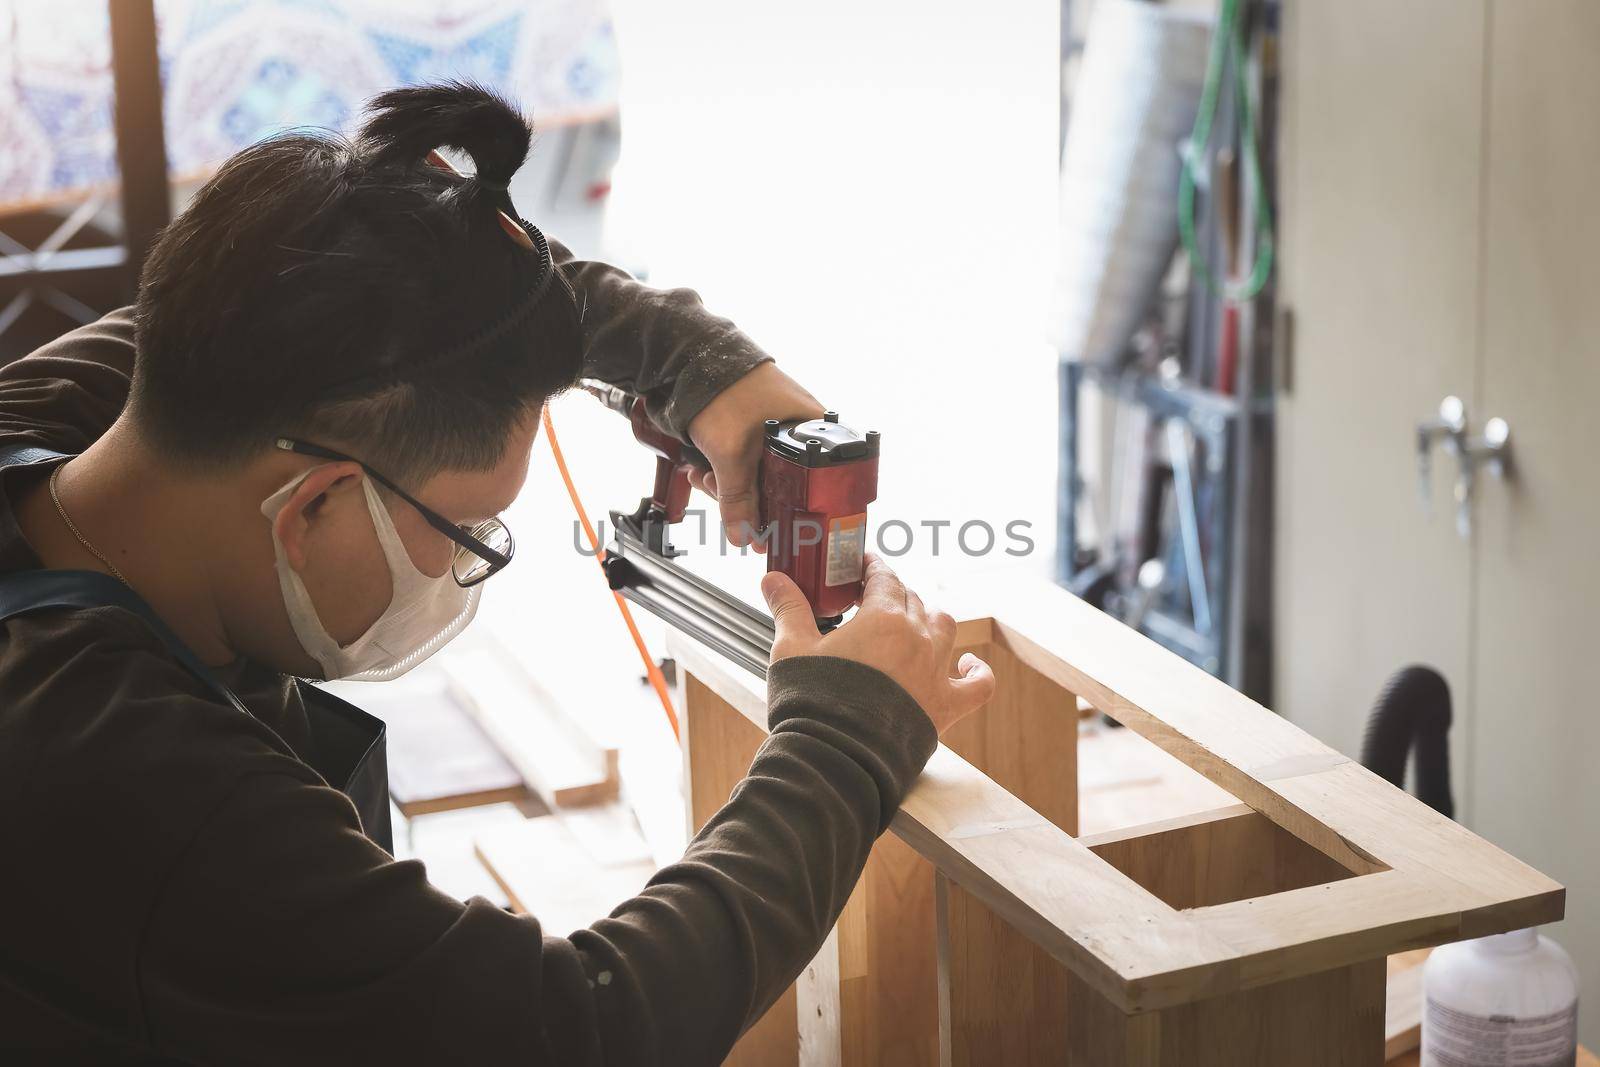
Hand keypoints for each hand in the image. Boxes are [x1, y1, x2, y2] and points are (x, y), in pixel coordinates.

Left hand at [686, 362, 822, 549]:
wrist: (690, 357)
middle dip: (744, 497)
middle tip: (720, 493)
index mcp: (813, 430)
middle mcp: (800, 430)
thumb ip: (738, 499)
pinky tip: (703, 469)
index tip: (766, 527)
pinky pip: (744, 461)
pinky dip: (723, 470)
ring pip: (757, 475)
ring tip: (704, 477)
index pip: (813, 486)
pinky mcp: (752, 428)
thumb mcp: (732, 453)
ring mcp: (775, 428)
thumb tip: (744, 536)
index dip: (788, 510)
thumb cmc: (726, 389)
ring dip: (727, 485)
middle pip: (781, 485)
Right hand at [761, 554, 995, 735]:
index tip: (864, 566)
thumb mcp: (791, 650)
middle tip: (873, 602)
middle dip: (894, 596)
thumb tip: (773, 578)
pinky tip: (968, 665)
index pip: (885, 578)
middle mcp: (917, 638)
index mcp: (883, 619)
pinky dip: (977, 672)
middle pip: (913, 600)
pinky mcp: (946, 707)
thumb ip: (789, 609)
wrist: (836, 758)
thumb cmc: (812, 702)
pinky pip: (978, 684)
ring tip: (913, 625)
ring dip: (929, 620)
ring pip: (945, 627)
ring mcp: (935, 672)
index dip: (873, 568)